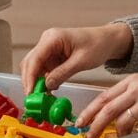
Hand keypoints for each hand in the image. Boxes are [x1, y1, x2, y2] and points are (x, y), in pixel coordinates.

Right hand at [19, 23, 133, 93]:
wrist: (107, 40)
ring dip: (36, 82)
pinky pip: (44, 69)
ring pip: (35, 67)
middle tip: (34, 100)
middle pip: (30, 63)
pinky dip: (44, 80)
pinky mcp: (52, 55)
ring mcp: (48, 48)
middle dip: (30, 81)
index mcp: (52, 38)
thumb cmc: (97, 45)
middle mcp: (47, 41)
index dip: (30, 77)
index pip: (35, 59)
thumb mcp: (81, 62)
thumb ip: (62, 73)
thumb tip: (46, 86)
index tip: (31, 93)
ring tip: (41, 98)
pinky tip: (48, 91)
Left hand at [74, 71, 137, 137]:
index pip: (104, 96)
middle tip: (88, 137)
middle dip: (95, 125)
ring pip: (122, 121)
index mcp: (131, 81)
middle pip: (108, 109)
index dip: (90, 111)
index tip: (80, 122)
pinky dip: (135, 136)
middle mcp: (137, 89)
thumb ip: (128, 94)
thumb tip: (110, 111)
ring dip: (116, 134)